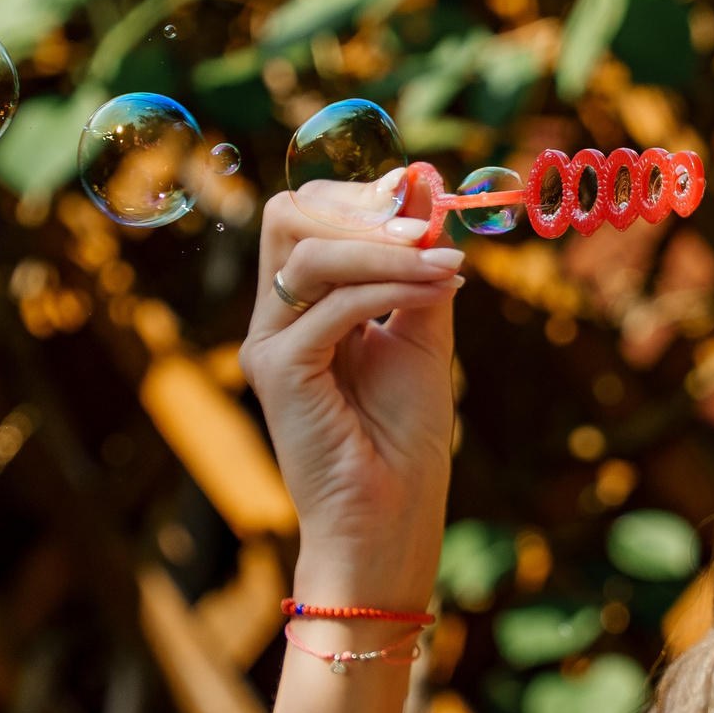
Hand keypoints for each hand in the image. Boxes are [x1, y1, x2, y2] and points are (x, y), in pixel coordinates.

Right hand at [238, 183, 462, 605]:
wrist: (390, 519)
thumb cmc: (405, 439)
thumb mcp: (423, 334)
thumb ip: (419, 267)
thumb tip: (428, 194)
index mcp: (304, 307)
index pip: (307, 215)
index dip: (359, 194)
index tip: (421, 194)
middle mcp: (276, 319)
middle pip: (287, 217)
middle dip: (360, 207)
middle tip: (424, 224)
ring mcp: (268, 344)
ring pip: (305, 253)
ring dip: (385, 248)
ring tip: (445, 263)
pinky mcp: (277, 372)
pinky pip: (330, 305)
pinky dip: (389, 287)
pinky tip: (437, 288)